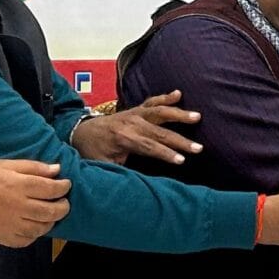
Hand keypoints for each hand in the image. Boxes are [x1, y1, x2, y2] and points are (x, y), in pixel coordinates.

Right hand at [0, 157, 71, 246]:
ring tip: (50, 214)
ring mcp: (13, 225)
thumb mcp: (6, 165)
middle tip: (63, 202)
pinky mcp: (6, 238)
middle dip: (63, 206)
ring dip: (51, 221)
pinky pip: (28, 239)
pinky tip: (34, 226)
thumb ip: (33, 167)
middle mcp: (20, 207)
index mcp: (20, 186)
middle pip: (52, 211)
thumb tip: (57, 170)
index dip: (64, 187)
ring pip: (42, 227)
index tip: (66, 184)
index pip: (52, 189)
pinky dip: (35, 234)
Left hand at [70, 91, 202, 165]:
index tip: (182, 161)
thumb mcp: (102, 165)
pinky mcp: (135, 110)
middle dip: (180, 140)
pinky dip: (166, 97)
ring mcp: (133, 114)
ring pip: (159, 112)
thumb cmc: (92, 151)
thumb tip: (136, 184)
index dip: (166, 154)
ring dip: (179, 114)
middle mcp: (130, 123)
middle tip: (199, 148)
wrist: (79, 132)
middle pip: (160, 131)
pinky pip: (152, 101)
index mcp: (123, 138)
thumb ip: (119, 171)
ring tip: (197, 116)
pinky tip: (179, 93)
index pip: (149, 147)